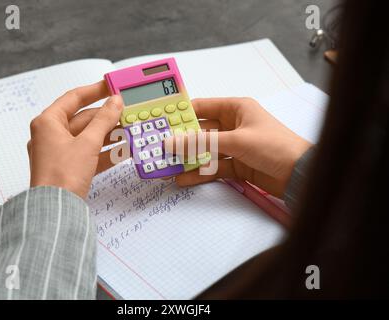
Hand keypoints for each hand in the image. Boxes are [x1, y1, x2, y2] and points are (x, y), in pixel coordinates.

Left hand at [27, 81, 122, 198]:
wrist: (56, 210)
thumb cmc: (62, 176)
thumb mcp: (88, 143)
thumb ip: (104, 120)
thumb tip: (115, 102)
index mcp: (48, 123)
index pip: (74, 98)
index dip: (95, 90)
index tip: (111, 86)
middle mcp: (51, 135)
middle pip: (83, 119)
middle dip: (106, 117)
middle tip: (125, 112)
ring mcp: (59, 152)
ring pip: (87, 137)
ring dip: (108, 135)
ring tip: (128, 130)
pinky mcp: (68, 167)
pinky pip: (88, 153)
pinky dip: (104, 151)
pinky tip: (122, 150)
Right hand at [164, 97, 311, 197]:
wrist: (300, 174)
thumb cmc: (274, 147)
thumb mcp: (236, 141)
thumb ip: (202, 143)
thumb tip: (172, 142)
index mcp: (236, 109)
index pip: (202, 108)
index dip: (181, 114)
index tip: (161, 122)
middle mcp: (233, 125)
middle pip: (201, 132)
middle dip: (181, 141)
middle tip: (160, 148)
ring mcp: (234, 147)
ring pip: (205, 151)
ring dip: (188, 159)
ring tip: (168, 166)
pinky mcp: (236, 165)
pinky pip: (213, 167)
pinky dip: (200, 173)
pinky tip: (184, 178)